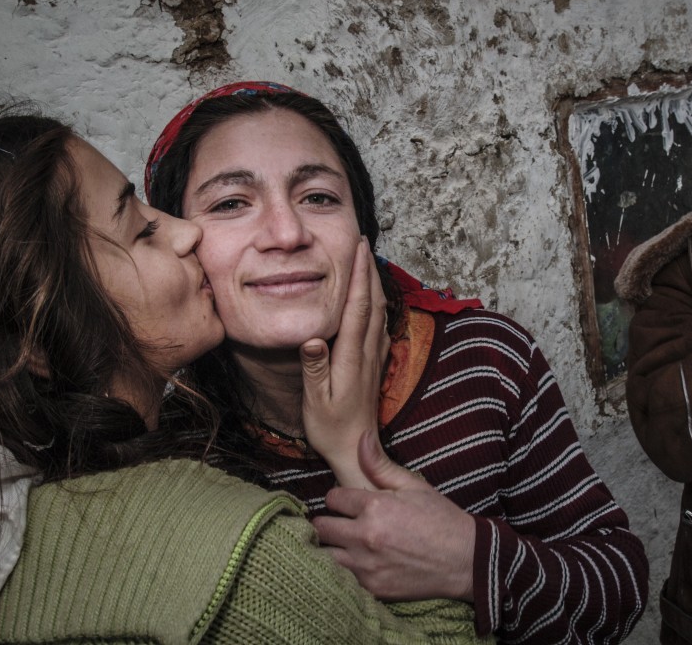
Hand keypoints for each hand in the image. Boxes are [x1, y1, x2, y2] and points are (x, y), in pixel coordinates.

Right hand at [300, 238, 389, 488]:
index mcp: (351, 357)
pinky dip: (376, 303)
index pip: (357, 307)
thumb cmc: (331, 428)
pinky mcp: (374, 364)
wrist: (357, 449)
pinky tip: (373, 298)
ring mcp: (373, 357)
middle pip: (372, 302)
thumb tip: (312, 339)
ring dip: (374, 283)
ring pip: (378, 312)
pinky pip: (379, 325)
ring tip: (368, 261)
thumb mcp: (316, 401)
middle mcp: (367, 352)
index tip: (358, 249)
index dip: (358, 276)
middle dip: (368, 269)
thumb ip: (314, 369)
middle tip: (363, 242)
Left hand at [312, 429, 475, 600]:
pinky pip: (341, 577)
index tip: (346, 502)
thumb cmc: (440, 518)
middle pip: (322, 527)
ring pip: (325, 555)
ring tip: (342, 543)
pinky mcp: (372, 587)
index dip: (338, 498)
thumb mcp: (413, 485)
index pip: (332, 499)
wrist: (464, 559)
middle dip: (327, 521)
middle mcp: (366, 536)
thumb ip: (380, 464)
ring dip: (330, 547)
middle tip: (339, 522)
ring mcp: (367, 565)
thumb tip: (360, 438)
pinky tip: (356, 562)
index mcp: (375, 507)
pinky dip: (344, 569)